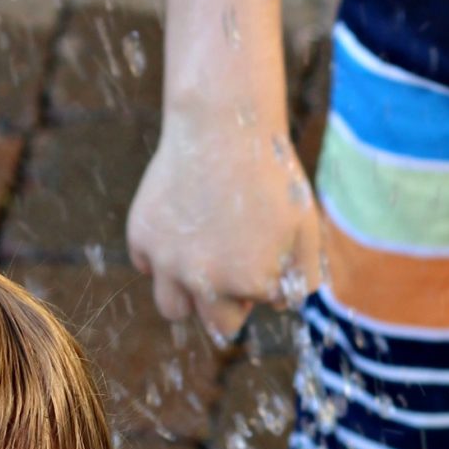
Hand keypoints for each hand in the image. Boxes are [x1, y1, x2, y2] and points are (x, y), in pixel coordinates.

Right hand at [128, 104, 322, 344]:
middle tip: (234, 259)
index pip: (255, 308)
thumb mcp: (306, 227)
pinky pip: (148, 266)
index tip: (263, 248)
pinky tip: (181, 224)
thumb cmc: (271, 176)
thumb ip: (302, 278)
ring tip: (203, 258)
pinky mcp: (142, 237)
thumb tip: (276, 304)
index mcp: (251, 282)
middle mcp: (206, 281)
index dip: (261, 282)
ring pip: (173, 308)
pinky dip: (162, 255)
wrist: (222, 123)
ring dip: (189, 294)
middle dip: (229, 301)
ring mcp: (169, 261)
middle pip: (217, 324)